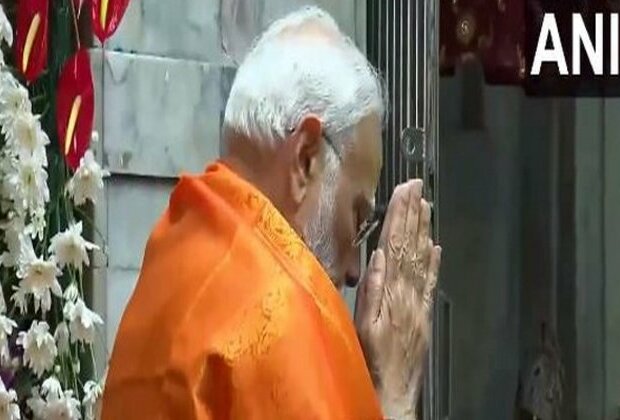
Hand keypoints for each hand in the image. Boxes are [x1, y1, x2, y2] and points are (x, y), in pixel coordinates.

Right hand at [354, 179, 440, 418]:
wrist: (393, 390)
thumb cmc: (370, 359)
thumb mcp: (363, 326)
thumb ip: (372, 290)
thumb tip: (378, 256)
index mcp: (391, 292)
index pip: (395, 245)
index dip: (399, 216)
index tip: (403, 192)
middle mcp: (408, 292)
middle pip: (410, 246)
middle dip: (412, 214)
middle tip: (416, 187)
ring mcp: (418, 302)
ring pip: (421, 258)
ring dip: (423, 230)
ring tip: (425, 205)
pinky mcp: (423, 314)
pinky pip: (430, 282)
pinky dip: (433, 262)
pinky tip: (435, 245)